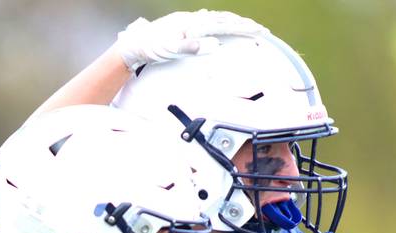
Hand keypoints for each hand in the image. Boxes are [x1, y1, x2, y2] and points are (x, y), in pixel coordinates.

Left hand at [116, 10, 266, 70]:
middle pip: (224, 19)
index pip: (224, 24)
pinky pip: (207, 22)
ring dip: (233, 22)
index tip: (259, 31)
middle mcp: (192, 20)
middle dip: (244, 24)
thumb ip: (192, 47)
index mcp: (193, 24)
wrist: (134, 44)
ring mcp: (188, 22)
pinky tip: (220, 24)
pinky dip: (219, 23)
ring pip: (216, 19)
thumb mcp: (170, 49)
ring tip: (248, 26)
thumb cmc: (151, 47)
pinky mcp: (183, 27)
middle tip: (262, 30)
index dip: (243, 28)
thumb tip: (215, 44)